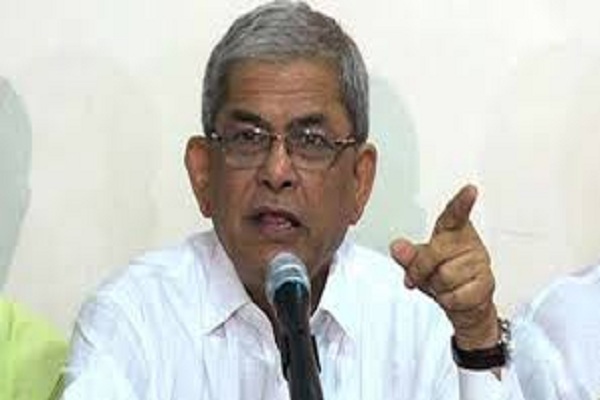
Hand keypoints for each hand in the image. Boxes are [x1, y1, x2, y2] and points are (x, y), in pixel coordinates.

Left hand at [390, 184, 498, 349]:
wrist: (465, 305)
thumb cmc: (442, 276)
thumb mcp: (418, 264)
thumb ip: (407, 255)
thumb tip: (396, 246)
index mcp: (453, 230)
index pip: (455, 214)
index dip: (462, 202)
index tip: (470, 189)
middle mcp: (470, 243)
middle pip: (436, 251)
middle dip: (421, 269)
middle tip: (419, 276)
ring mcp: (480, 262)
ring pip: (445, 276)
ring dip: (437, 287)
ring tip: (445, 285)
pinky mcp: (487, 283)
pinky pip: (455, 295)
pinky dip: (448, 300)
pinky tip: (455, 295)